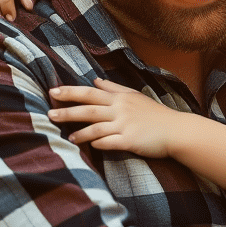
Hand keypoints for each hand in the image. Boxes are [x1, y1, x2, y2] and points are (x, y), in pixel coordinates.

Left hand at [49, 79, 179, 155]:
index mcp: (120, 98)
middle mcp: (120, 109)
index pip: (91, 92)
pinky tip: (89, 146)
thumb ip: (113, 88)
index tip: (53, 92)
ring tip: (68, 136)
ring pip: (95, 127)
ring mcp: (125, 125)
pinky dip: (97, 144)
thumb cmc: (155, 114)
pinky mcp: (130, 140)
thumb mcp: (134, 96)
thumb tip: (94, 81)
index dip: (71, 92)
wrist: (176, 130)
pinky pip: (108, 142)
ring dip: (79, 132)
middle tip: (49, 114)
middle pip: (89, 108)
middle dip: (67, 111)